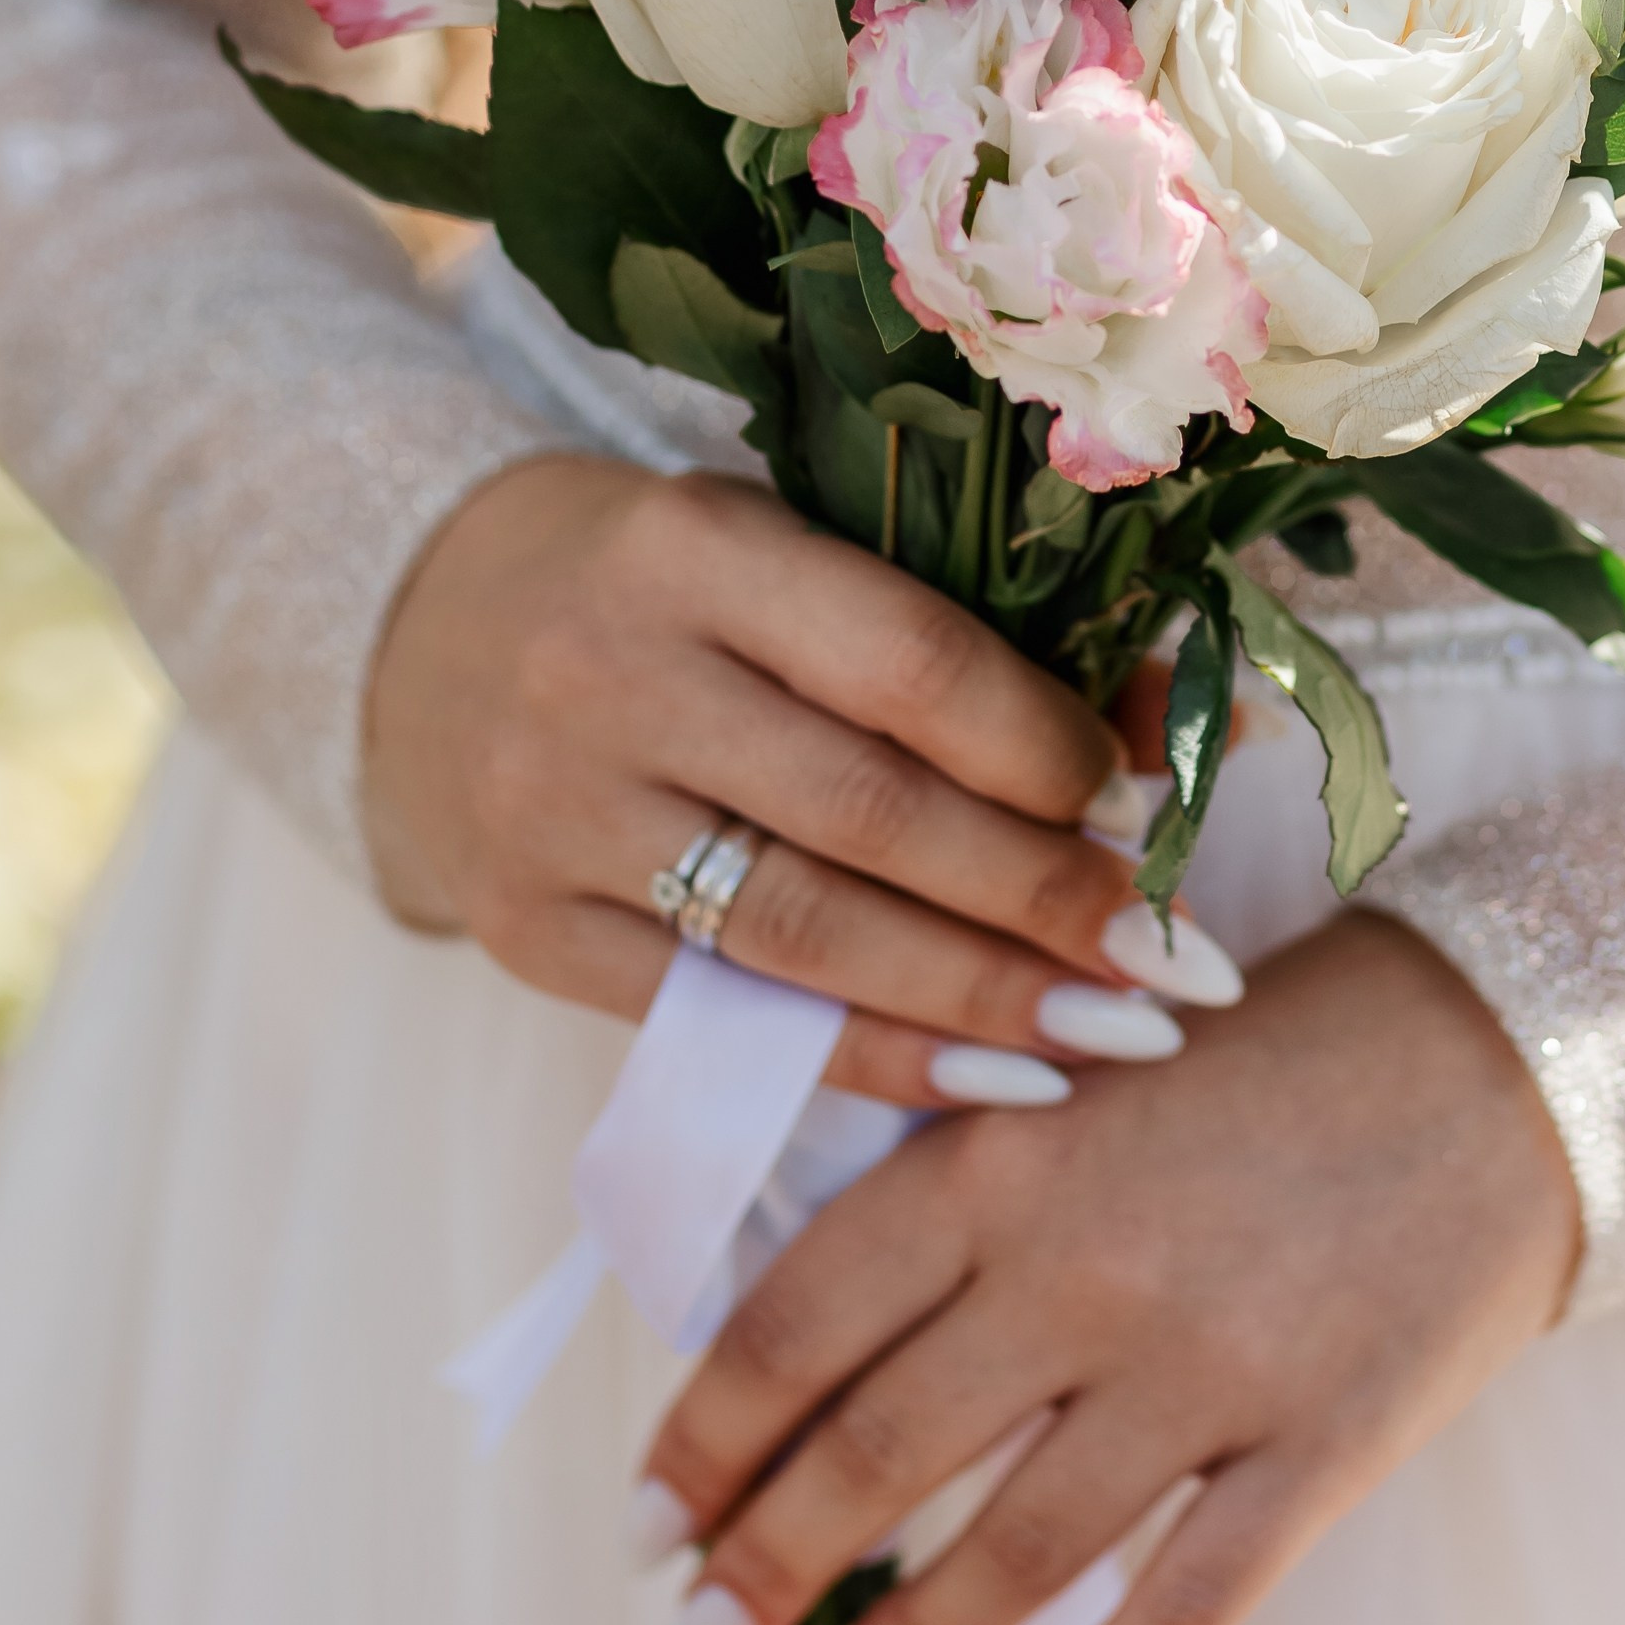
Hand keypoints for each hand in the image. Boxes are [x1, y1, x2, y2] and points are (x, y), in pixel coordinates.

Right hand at [364, 454, 1233, 1109]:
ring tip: (1116, 1035)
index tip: (1147, 809)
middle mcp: (609, 675)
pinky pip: (725, 1017)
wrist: (432, 623)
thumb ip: (977, 633)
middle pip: (869, 814)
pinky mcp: (526, 929)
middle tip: (1174, 961)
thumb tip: (1192, 727)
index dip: (1042, 750)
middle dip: (1042, 898)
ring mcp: (554, 814)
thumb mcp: (801, 552)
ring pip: (804, 932)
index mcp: (693, 545)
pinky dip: (874, 1054)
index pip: (905, 664)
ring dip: (982, 996)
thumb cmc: (675, 582)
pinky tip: (991, 1079)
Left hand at [636, 912, 1580, 1624]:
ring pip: (1014, 1552)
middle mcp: (1085, 1266)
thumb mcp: (1077, 1072)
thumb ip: (959, 1192)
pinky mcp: (1323, 1442)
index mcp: (1004, 1154)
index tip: (644, 1521)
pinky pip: (1186, 1607)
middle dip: (764, 1568)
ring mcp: (1209, 1365)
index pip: (801, 1323)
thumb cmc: (1263, 1052)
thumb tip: (816, 1351)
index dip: (705, 1438)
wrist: (1500, 1044)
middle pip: (878, 1453)